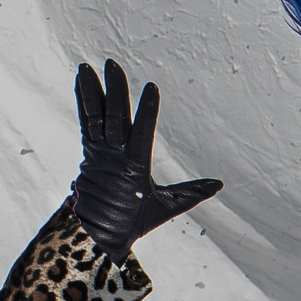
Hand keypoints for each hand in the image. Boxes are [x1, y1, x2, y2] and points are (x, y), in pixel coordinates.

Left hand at [58, 60, 223, 254]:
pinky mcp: (89, 153)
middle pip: (115, 117)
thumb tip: (219, 184)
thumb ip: (192, 193)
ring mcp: (98, 154)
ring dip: (92, 91)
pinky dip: (84, 101)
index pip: (142, 133)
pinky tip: (81, 81)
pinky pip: (86, 122)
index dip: (147, 111)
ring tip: (85, 66)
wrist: (97, 235)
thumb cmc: (135, 221)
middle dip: (115, 90)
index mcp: (134, 167)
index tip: (152, 88)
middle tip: (112, 64)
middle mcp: (114, 157)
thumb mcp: (166, 208)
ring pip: (95, 117)